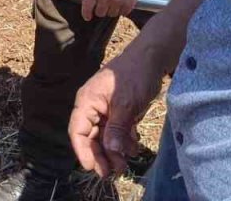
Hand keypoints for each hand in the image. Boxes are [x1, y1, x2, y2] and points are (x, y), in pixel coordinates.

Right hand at [69, 47, 165, 176]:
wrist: (152, 58)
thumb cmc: (135, 75)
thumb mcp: (126, 103)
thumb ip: (117, 128)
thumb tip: (111, 151)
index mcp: (87, 101)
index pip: (78, 131)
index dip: (83, 151)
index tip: (92, 168)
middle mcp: (92, 106)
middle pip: (91, 137)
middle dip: (101, 155)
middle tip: (113, 172)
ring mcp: (105, 109)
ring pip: (104, 136)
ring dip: (113, 151)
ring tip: (125, 163)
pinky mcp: (118, 111)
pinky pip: (116, 131)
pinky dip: (123, 141)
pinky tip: (132, 148)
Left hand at [81, 0, 139, 20]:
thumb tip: (87, 7)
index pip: (87, 8)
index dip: (87, 14)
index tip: (88, 17)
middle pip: (100, 13)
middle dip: (102, 9)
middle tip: (105, 2)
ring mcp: (117, 1)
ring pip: (111, 14)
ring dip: (112, 9)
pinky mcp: (127, 4)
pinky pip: (123, 13)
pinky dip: (122, 9)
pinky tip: (122, 1)